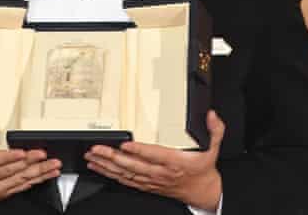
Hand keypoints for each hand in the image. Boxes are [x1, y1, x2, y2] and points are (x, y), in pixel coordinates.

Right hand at [0, 97, 60, 214]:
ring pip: (19, 179)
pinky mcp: (4, 192)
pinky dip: (38, 179)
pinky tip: (49, 172)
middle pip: (9, 170)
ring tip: (52, 163)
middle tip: (42, 153)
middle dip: (27, 161)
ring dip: (38, 171)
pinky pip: (23, 186)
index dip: (6, 158)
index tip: (20, 151)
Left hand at [84, 110, 224, 210]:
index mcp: (174, 162)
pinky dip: (112, 175)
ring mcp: (152, 180)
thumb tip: (212, 115)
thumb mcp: (214, 149)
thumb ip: (215, 131)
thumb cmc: (203, 170)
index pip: (154, 155)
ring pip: (126, 174)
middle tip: (97, 149)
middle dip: (113, 157)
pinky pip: (127, 181)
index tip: (125, 144)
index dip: (139, 150)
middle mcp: (160, 173)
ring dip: (108, 166)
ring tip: (92, 157)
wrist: (203, 192)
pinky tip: (101, 168)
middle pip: (133, 165)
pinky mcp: (147, 185)